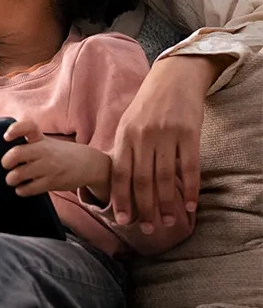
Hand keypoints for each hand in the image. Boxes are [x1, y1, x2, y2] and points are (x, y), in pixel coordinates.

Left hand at [2, 120, 110, 198]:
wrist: (89, 164)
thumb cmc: (62, 153)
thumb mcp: (47, 142)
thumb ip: (30, 143)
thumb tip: (7, 154)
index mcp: (41, 138)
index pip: (28, 127)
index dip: (15, 130)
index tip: (6, 137)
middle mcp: (44, 150)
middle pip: (17, 154)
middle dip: (6, 162)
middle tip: (6, 165)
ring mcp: (48, 167)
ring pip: (19, 174)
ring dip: (11, 179)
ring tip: (12, 179)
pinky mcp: (52, 182)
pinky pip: (29, 188)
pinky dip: (21, 190)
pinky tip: (22, 189)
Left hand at [109, 56, 217, 234]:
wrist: (174, 77)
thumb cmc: (148, 105)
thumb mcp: (128, 123)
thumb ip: (124, 150)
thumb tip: (117, 181)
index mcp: (125, 135)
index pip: (120, 173)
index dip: (121, 198)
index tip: (123, 220)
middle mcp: (143, 136)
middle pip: (142, 180)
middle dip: (144, 208)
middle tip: (148, 229)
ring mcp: (166, 134)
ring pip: (165, 177)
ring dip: (167, 204)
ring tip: (169, 222)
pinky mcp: (188, 133)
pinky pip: (189, 167)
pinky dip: (189, 188)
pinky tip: (190, 205)